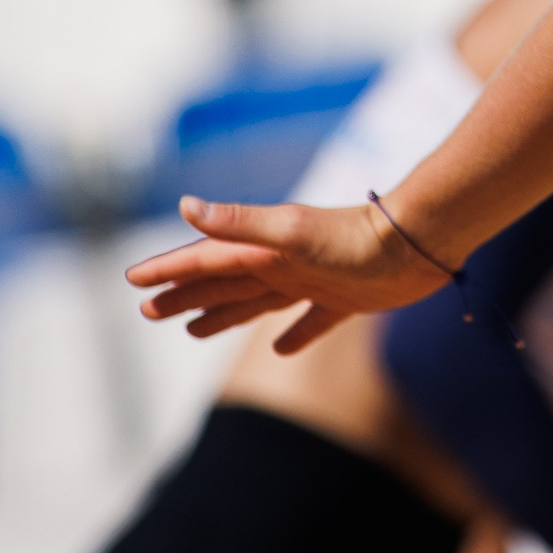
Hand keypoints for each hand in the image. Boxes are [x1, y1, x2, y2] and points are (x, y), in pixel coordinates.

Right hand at [125, 195, 450, 354]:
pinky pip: (310, 322)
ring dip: (223, 315)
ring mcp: (314, 282)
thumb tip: (186, 206)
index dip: (169, 270)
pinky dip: (293, 335)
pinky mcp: (346, 301)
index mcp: (265, 250)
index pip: (205, 261)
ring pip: (256, 302)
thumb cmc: (355, 237)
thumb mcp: (290, 231)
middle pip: (224, 284)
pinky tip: (282, 347)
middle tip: (148, 311)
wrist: (419, 245)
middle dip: (185, 295)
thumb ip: (239, 223)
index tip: (132, 280)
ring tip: (193, 329)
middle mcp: (284, 264)